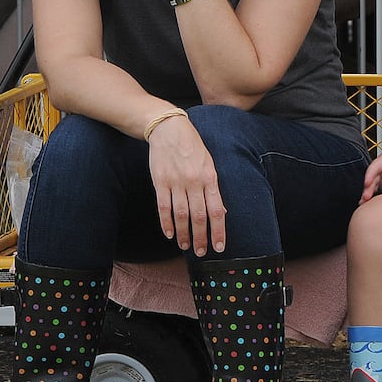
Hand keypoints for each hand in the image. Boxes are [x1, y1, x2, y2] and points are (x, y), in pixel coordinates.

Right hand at [144, 115, 226, 255]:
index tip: (219, 247)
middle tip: (200, 252)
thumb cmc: (193, 147)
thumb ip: (213, 188)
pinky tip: (170, 234)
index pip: (217, 210)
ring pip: (181, 215)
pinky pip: (163, 207)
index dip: (218, 231)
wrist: (169, 129)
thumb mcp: (209, 164)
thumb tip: (222, 212)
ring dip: (184, 234)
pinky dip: (166, 223)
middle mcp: (194, 182)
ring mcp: (176, 182)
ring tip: (185, 246)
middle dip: (201, 238)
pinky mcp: (160, 181)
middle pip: (199, 217)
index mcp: (210, 178)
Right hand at [360, 144, 381, 201]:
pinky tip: (370, 206)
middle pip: (371, 179)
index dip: (370, 175)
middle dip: (367, 188)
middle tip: (366, 198)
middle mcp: (380, 170)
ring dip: (368, 195)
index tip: (367, 183)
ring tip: (365, 204)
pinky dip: (374, 199)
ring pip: (372, 187)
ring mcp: (381, 178)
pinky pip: (378, 192)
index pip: (374, 167)